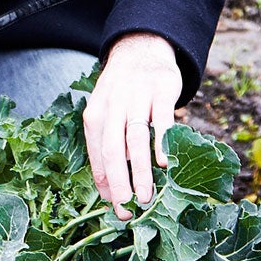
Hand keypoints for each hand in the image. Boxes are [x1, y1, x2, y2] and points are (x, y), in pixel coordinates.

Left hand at [84, 32, 184, 214]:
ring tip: (146, 197)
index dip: (105, 182)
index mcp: (95, 114)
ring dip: (140, 170)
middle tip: (128, 212)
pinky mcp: (162, 89)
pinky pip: (162, 118)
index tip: (114, 208)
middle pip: (113, 149)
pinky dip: (162, 141)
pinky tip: (165, 164)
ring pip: (136, 138)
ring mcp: (137, 95)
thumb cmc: (122, 92)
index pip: (97, 154)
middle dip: (119, 184)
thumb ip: (108, 144)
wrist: (141, 48)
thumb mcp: (107, 111)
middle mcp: (113, 104)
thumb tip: (111, 190)